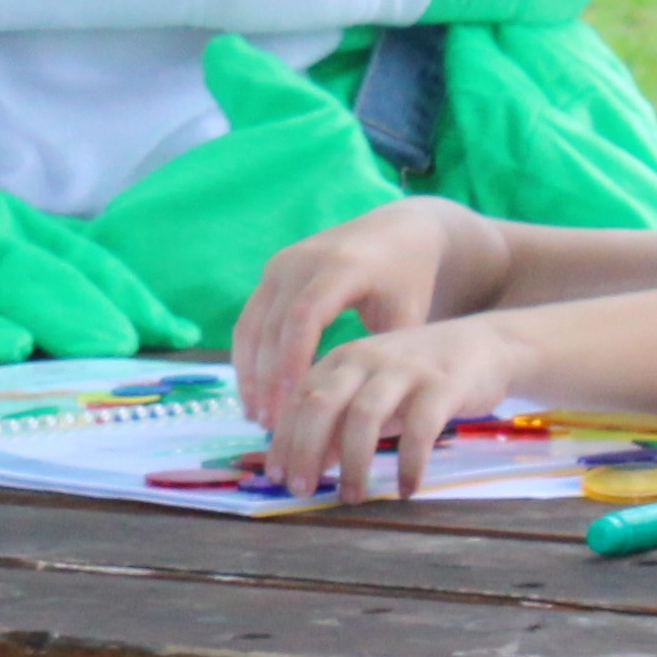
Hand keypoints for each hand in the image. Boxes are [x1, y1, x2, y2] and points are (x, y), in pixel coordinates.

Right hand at [232, 197, 473, 423]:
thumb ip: (383, 359)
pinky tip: (255, 394)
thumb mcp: (408, 316)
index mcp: (343, 266)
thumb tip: (359, 416)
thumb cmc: (409, 281)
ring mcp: (282, 264)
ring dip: (250, 373)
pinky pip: (250, 320)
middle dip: (267, 378)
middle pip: (272, 324)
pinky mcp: (271, 272)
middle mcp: (304, 260)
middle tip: (271, 424)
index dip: (293, 360)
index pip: (305, 315)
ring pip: (252, 325)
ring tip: (258, 417)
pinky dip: (248, 358)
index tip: (292, 404)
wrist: (397, 232)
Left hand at [257, 311, 530, 502]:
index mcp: (343, 359)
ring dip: (353, 464)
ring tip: (351, 498)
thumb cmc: (418, 378)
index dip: (284, 439)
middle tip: (303, 490)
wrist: (486, 346)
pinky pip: (419, 429)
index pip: (300, 398)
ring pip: (364, 416)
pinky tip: (407, 489)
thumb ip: (339, 423)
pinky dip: (408, 463)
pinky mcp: (442, 385)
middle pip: (321, 404)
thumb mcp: (372, 394)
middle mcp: (367, 359)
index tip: (278, 476)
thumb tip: (307, 465)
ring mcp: (404, 369)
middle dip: (306, 450)